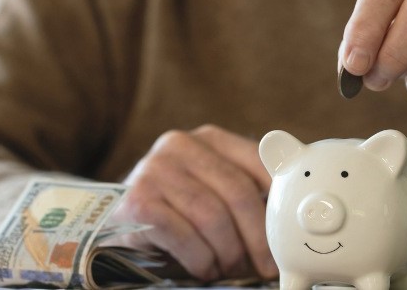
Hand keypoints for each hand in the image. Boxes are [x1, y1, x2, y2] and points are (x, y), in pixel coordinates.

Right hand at [108, 124, 276, 280]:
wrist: (117, 221)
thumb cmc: (179, 209)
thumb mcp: (214, 191)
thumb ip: (246, 193)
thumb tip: (288, 222)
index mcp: (209, 138)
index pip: (259, 162)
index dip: (278, 203)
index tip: (286, 234)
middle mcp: (180, 145)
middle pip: (238, 192)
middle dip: (257, 237)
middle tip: (264, 265)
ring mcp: (155, 170)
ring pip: (213, 217)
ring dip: (228, 253)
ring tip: (230, 267)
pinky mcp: (137, 202)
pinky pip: (184, 236)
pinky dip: (201, 259)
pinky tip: (204, 267)